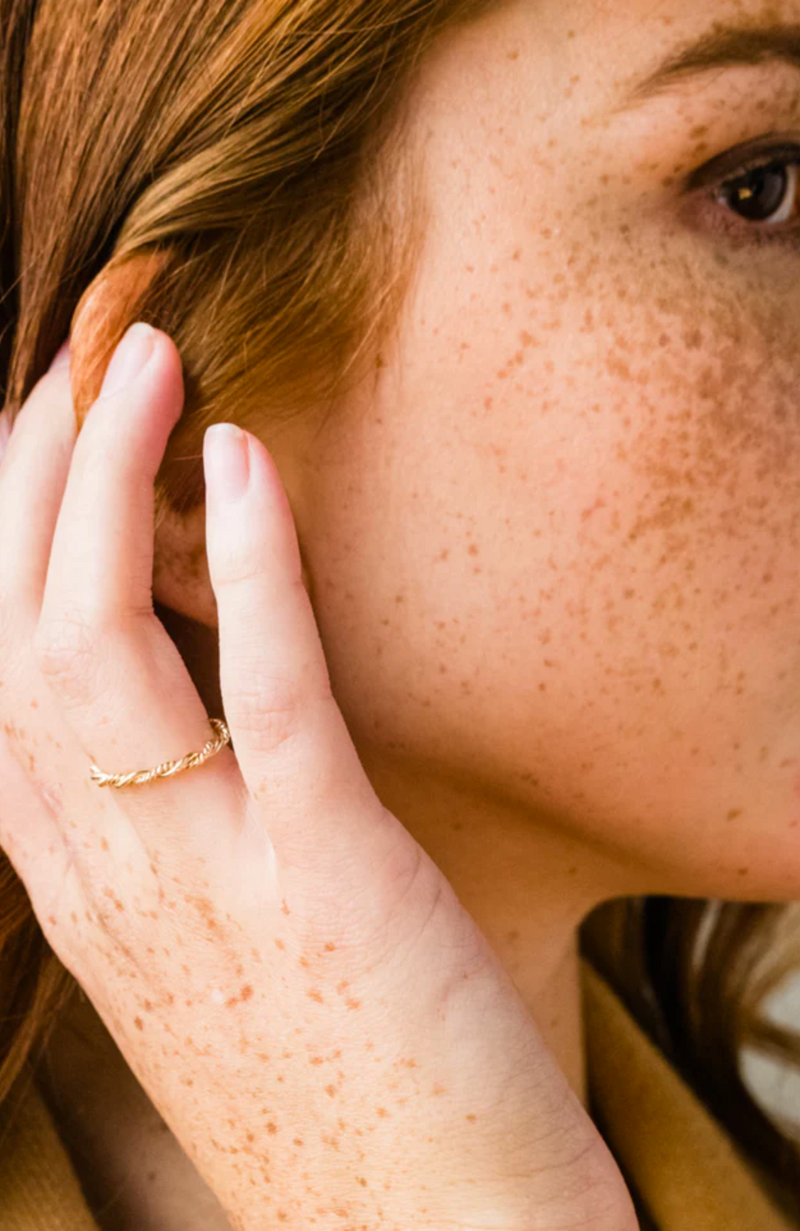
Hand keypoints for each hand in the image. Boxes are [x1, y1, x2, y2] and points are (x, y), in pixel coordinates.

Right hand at [0, 325, 636, 1230]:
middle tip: (79, 353)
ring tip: (141, 360)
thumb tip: (184, 709)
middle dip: (29, 476)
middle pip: (17, 633)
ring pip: (99, 644)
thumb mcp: (213, 958)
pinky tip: (244, 462)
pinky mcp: (327, 875)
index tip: (35, 434)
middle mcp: (113, 874)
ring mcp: (209, 874)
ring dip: (106, 482)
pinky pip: (263, 692)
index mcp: (82, 892)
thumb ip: (172, 839)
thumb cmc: (336, 1093)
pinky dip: (247, 565)